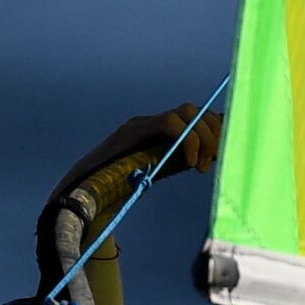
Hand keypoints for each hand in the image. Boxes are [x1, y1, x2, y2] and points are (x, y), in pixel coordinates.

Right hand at [49, 103, 223, 198]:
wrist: (82, 194)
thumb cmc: (117, 190)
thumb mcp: (158, 173)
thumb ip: (176, 162)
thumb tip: (205, 160)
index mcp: (160, 132)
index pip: (197, 117)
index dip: (215, 130)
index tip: (222, 155)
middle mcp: (152, 122)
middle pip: (196, 111)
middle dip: (213, 134)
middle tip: (211, 162)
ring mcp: (142, 124)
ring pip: (187, 112)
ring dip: (202, 137)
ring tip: (200, 164)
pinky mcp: (133, 130)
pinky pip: (170, 122)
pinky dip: (187, 139)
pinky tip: (189, 161)